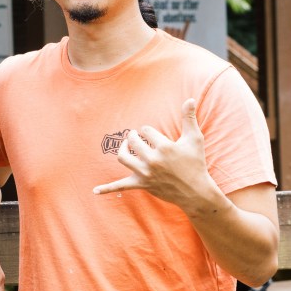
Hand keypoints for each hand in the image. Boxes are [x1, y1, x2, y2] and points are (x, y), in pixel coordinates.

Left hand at [92, 98, 215, 213]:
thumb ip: (190, 118)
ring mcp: (145, 173)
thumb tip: (189, 99)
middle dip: (134, 136)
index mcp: (164, 147)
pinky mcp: (141, 184)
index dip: (148, 131)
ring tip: (126, 145)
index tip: (155, 136)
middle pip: (133, 141)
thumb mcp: (194, 139)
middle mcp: (153, 160)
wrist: (196, 191)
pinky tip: (94, 191)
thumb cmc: (196, 163)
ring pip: (124, 157)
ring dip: (122, 149)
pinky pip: (120, 186)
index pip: (147, 131)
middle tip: (136, 135)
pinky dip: (107, 188)